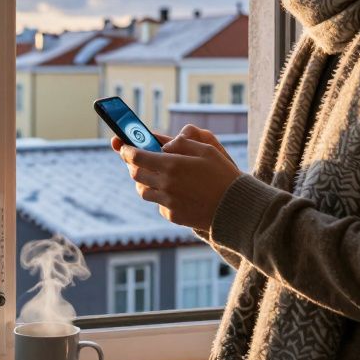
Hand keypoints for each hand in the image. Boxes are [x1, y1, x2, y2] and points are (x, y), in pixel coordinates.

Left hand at [110, 124, 242, 230]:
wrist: (236, 208)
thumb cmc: (223, 175)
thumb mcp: (206, 150)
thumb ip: (182, 143)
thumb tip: (164, 144)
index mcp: (171, 165)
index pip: (135, 156)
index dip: (126, 150)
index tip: (123, 146)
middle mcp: (165, 185)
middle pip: (135, 174)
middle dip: (133, 165)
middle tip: (137, 159)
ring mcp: (167, 202)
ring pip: (143, 190)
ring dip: (144, 181)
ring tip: (155, 175)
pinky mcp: (172, 216)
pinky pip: (157, 204)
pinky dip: (160, 196)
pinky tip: (172, 191)